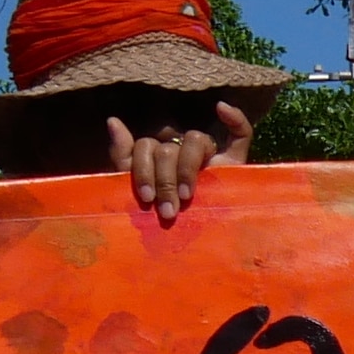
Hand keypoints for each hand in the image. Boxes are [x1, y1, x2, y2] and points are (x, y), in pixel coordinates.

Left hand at [109, 99, 253, 226]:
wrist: (195, 244)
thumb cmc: (161, 216)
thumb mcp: (134, 189)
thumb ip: (123, 156)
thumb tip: (113, 120)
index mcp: (157, 156)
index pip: (146, 146)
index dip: (143, 170)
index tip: (146, 198)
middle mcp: (181, 151)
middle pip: (168, 148)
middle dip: (165, 181)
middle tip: (167, 210)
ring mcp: (209, 155)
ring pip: (196, 139)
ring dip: (187, 168)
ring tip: (187, 196)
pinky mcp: (235, 162)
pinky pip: (241, 133)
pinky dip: (234, 118)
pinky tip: (221, 109)